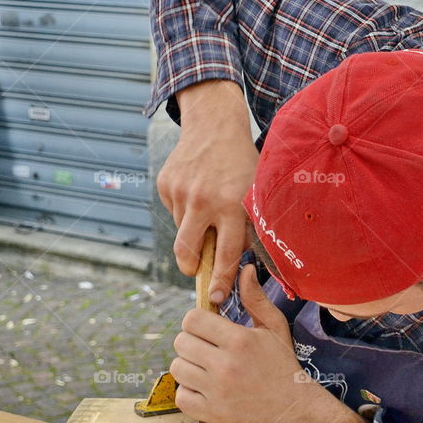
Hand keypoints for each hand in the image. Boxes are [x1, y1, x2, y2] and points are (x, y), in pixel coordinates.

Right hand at [157, 80, 258, 303]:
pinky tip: (198, 190)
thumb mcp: (256, 192)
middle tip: (197, 268)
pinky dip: (185, 210)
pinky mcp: (166, 185)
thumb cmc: (243, 163)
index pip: (227, 253)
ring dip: (194, 230)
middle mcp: (203, 201)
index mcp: (231, 205)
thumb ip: (252, 226)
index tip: (215, 298)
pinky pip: (174, 212)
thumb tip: (248, 264)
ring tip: (209, 208)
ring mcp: (181, 192)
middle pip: (188, 252)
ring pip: (182, 231)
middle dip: (191, 267)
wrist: (215, 124)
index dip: (221, 280)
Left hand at [170, 264, 369, 422]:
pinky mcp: (211, 413)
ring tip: (206, 367)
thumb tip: (244, 269)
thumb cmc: (281, 362)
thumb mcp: (273, 326)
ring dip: (188, 365)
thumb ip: (255, 298)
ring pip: (177, 368)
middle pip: (180, 342)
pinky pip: (181, 396)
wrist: (292, 405)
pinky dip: (188, 391)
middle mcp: (225, 366)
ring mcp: (216, 391)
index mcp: (239, 340)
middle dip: (191, 341)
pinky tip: (204, 387)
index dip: (196, 321)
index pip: (192, 319)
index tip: (206, 328)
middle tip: (207, 347)